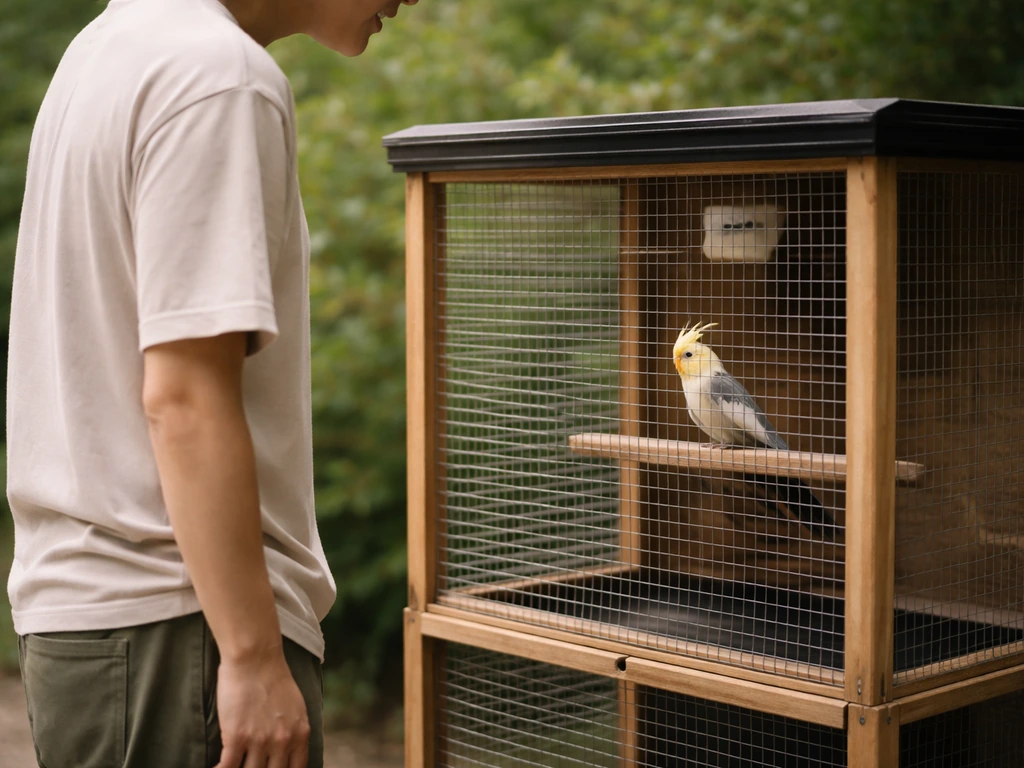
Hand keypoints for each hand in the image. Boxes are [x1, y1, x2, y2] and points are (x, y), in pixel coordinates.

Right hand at [214, 648, 310, 767]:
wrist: (255, 658)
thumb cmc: (274, 676)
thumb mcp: (296, 707)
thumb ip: (294, 730)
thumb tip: (288, 748)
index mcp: (300, 734)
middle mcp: (282, 741)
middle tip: (251, 766)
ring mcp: (259, 741)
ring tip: (234, 766)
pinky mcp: (236, 737)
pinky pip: (227, 767)